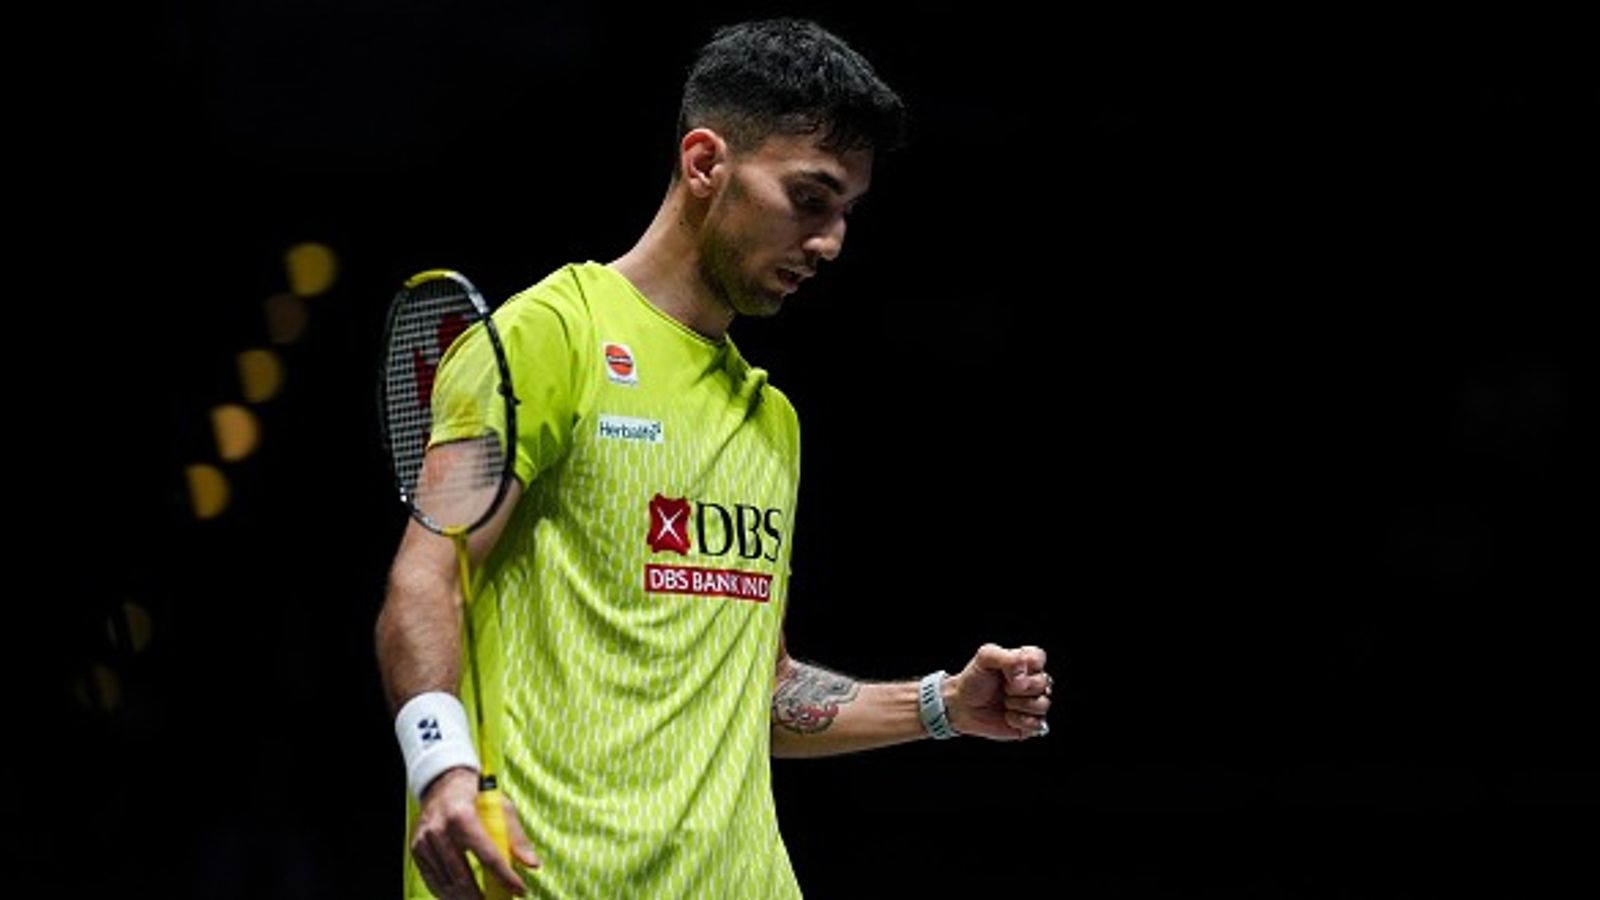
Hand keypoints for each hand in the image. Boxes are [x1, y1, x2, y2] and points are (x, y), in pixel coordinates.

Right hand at [412, 767, 541, 898]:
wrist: (443, 783)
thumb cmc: (477, 795)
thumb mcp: (501, 807)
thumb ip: (516, 837)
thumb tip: (533, 864)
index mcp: (462, 816)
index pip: (487, 855)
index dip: (505, 876)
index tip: (521, 890)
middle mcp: (439, 829)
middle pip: (462, 876)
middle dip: (481, 897)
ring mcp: (424, 841)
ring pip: (446, 883)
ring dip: (465, 899)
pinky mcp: (417, 849)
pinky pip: (432, 880)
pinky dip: (447, 893)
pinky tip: (462, 897)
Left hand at [945, 643, 1051, 740]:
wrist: (962, 705)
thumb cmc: (974, 679)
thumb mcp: (985, 658)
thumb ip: (1007, 658)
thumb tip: (1024, 678)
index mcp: (1025, 663)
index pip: (1040, 658)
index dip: (1026, 667)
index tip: (1007, 672)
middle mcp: (1032, 682)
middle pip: (1043, 683)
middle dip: (1019, 688)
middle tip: (1003, 689)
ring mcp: (1033, 703)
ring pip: (1043, 704)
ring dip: (1019, 705)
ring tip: (1005, 703)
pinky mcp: (1030, 723)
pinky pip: (1038, 724)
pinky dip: (1019, 721)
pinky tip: (1008, 716)